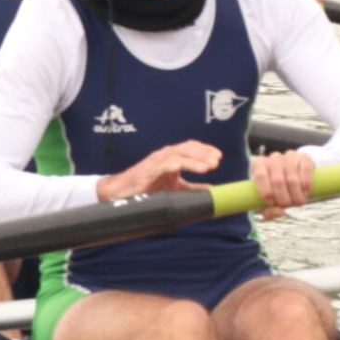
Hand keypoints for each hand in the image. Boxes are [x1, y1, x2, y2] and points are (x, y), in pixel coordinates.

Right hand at [97, 140, 221, 201]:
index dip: (205, 149)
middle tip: (216, 161)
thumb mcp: (175, 188)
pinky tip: (185, 168)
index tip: (218, 156)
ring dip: (194, 160)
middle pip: (187, 148)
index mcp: (171, 157)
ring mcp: (156, 162)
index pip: (191, 147)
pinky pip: (164, 165)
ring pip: (178, 155)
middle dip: (203, 153)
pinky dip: (176, 164)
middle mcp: (165, 156)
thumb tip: (211, 190)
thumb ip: (192, 188)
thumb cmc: (147, 188)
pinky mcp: (149, 171)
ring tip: (208, 167)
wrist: (121, 192)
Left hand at [250, 150, 314, 221]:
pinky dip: (306, 186)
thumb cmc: (277, 191)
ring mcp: (289, 156)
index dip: (266, 192)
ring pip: (292, 178)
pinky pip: (305, 171)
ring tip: (298, 202)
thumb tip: (279, 212)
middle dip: (283, 198)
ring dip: (296, 195)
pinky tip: (305, 193)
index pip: (260, 176)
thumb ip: (269, 211)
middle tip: (287, 205)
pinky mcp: (304, 157)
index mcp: (259, 164)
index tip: (271, 203)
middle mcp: (273, 158)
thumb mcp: (269, 201)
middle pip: (277, 180)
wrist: (296, 176)